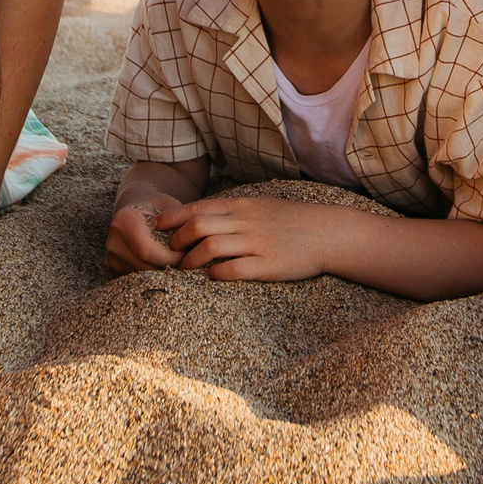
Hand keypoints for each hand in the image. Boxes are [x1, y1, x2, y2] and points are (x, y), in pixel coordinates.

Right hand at [105, 193, 185, 272]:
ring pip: (142, 277)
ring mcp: (112, 257)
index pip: (147, 250)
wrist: (135, 205)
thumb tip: (194, 249)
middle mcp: (113, 241)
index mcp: (124, 221)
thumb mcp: (171, 207)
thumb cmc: (158, 206)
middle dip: (169, 269)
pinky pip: (138, 278)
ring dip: (163, 275)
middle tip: (188, 264)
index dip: (170, 257)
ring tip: (179, 265)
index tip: (189, 256)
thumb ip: (180, 225)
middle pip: (144, 267)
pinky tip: (166, 267)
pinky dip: (154, 276)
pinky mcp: (115, 268)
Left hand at [158, 195, 343, 281]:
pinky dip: (216, 274)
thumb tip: (201, 219)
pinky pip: (233, 270)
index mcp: (241, 206)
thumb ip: (232, 212)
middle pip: (197, 226)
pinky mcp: (267, 265)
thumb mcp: (259, 207)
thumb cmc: (290, 221)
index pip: (197, 208)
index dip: (172, 219)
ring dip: (191, 261)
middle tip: (169, 253)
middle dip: (177, 242)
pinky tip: (212, 278)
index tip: (156, 227)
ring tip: (184, 270)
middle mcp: (245, 222)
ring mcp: (256, 243)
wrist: (326, 232)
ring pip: (210, 248)